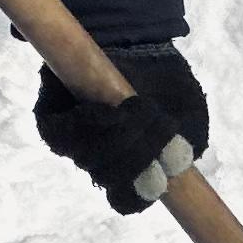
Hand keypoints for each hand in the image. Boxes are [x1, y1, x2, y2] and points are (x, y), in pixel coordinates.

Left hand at [34, 44, 210, 213]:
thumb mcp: (192, 113)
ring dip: (118, 137)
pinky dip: (85, 124)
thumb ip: (192, 142)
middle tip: (160, 127)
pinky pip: (58, 134)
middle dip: (138, 156)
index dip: (141, 193)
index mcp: (131, 171)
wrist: (138, 41)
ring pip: (87, 158)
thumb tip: (178, 163)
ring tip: (139, 108)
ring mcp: (73, 142)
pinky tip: (107, 110)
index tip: (160, 179)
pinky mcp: (50, 118)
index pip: (127, 201)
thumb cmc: (168, 85)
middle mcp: (99, 161)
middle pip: (108, 178)